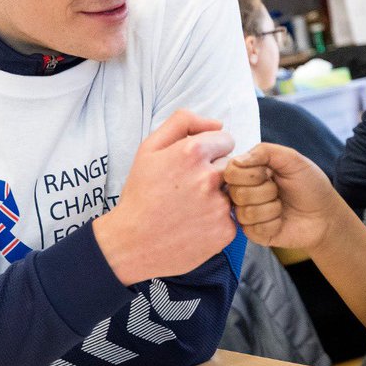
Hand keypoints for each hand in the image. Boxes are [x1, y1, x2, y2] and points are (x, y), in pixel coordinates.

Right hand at [94, 109, 236, 283]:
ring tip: (193, 208)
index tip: (194, 165)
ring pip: (233, 190)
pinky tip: (196, 224)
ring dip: (219, 196)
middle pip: (231, 165)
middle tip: (190, 189)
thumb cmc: (140, 194)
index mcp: (193, 152)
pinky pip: (233, 216)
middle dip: (215, 172)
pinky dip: (218, 220)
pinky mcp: (225, 230)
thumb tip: (218, 123)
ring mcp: (220, 205)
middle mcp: (210, 177)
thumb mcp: (149, 148)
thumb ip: (183, 122)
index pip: (226, 139)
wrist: (132, 242)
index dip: (211, 151)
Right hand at [224, 143, 338, 249]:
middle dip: (266, 191)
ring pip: (246, 212)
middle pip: (236, 193)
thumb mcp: (292, 159)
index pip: (230, 171)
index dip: (251, 174)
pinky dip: (274, 224)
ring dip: (272, 208)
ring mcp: (248, 215)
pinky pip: (255, 229)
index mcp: (248, 173)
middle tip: (278, 190)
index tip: (269, 173)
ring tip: (281, 206)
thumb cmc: (310, 185)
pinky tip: (281, 221)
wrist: (325, 214)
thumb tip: (237, 161)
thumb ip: (265, 151)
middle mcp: (243, 193)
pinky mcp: (255, 234)